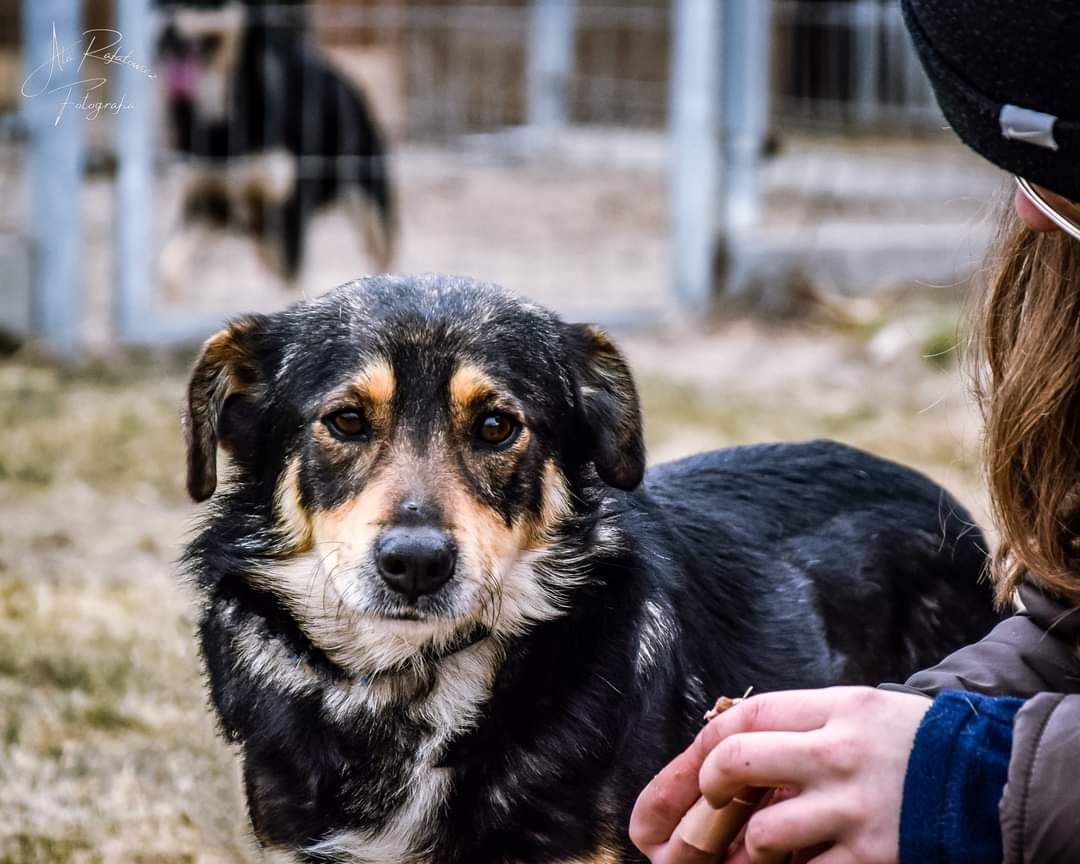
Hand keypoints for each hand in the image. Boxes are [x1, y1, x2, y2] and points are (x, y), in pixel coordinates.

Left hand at [629, 687, 931, 863]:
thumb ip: (807, 727)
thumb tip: (734, 752)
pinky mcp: (876, 858)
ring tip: (753, 854)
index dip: (702, 747)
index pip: (745, 715)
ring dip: (748, 851)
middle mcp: (841, 753)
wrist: (1000, 785)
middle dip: (703, 790)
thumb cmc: (919, 747)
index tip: (688, 776)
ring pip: (764, 835)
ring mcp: (857, 808)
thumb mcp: (864, 713)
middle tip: (705, 810)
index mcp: (838, 708)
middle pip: (737, 762)